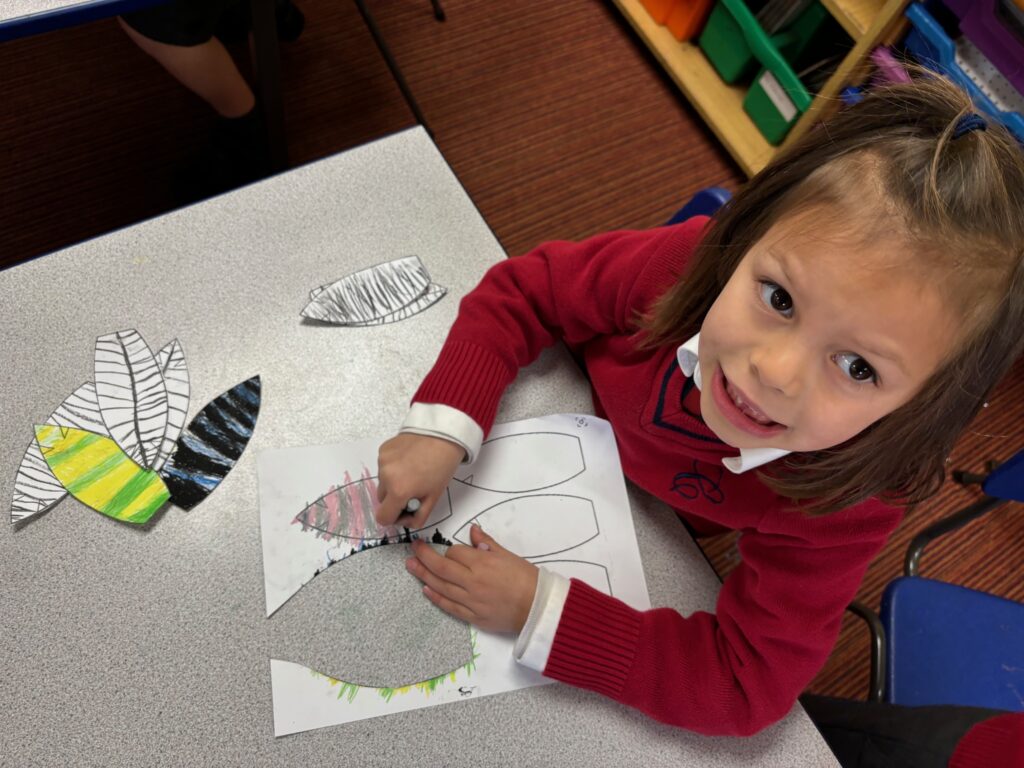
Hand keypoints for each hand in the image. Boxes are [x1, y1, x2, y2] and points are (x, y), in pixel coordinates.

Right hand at [376, 433, 464, 528]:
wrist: (444, 434)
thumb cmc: (442, 467)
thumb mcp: (434, 498)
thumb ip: (418, 517)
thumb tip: (405, 521)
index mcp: (398, 491)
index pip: (383, 518)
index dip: (395, 517)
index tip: (406, 509)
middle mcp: (385, 477)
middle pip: (382, 499)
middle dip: (395, 498)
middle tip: (414, 489)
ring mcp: (382, 461)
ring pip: (383, 482)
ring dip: (394, 482)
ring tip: (413, 471)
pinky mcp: (383, 449)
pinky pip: (383, 466)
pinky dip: (393, 467)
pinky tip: (408, 460)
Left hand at [406, 525, 538, 633]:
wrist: (537, 607)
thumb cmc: (526, 579)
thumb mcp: (508, 555)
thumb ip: (487, 543)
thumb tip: (472, 530)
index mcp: (483, 563)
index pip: (455, 553)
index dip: (449, 550)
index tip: (447, 550)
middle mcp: (473, 581)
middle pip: (441, 567)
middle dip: (424, 556)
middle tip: (413, 549)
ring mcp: (471, 600)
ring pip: (441, 586)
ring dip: (423, 575)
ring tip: (410, 566)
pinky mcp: (472, 616)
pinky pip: (449, 606)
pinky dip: (436, 597)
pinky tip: (425, 589)